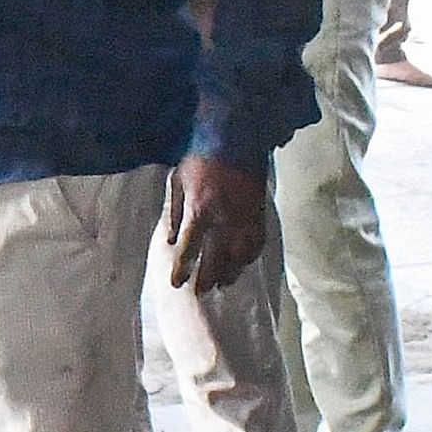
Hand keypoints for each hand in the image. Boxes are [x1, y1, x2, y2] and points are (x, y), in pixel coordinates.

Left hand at [162, 152, 269, 291]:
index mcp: (200, 211)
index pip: (189, 250)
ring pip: (239, 257)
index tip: (177, 283)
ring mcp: (244, 219)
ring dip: (230, 273)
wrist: (237, 138)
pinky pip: (257, 243)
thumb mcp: (178, 181)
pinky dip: (250, 257)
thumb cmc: (202, 158)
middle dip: (206, 278)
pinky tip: (243, 264)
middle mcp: (223, 220)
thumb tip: (172, 240)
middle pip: (215, 259)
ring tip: (222, 283)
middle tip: (199, 293)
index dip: (183, 269)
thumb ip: (175, 213)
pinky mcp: (260, 214)